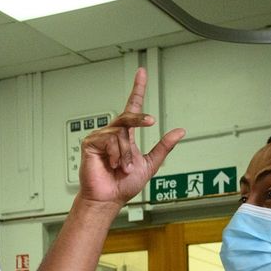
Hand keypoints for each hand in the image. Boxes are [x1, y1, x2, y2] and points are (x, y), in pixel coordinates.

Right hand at [79, 67, 184, 206]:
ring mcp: (101, 137)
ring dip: (127, 153)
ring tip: (123, 167)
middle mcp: (113, 133)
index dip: (137, 89)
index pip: (132, 107)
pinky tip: (112, 164)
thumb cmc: (124, 185)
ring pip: (121, 133)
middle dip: (141, 119)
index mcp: (126, 135)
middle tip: (151, 122)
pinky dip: (115, 154)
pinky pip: (109, 139)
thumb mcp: (150, 164)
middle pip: (128, 116)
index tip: (142, 72)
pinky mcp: (90, 143)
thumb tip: (179, 131)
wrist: (109, 198)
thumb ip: (163, 147)